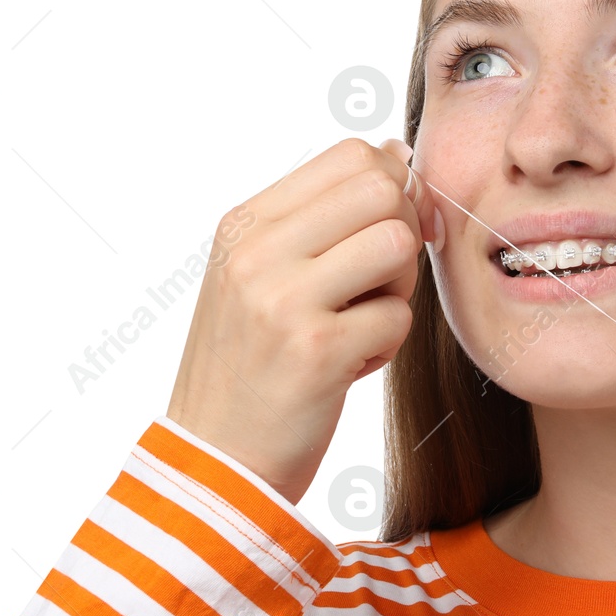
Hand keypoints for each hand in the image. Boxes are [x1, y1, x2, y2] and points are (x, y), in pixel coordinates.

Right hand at [166, 137, 438, 503]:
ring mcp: (283, 299)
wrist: (213, 463)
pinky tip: (348, 367)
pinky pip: (399, 317)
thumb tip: (394, 152)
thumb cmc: (251, 366)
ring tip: (361, 323)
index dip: (394, 187)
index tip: (390, 232)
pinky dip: (386, 347)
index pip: (351, 155)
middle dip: (402, 235)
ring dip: (398, 290)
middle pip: (383, 190)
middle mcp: (257, 251)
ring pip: (397, 245)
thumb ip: (319, 218)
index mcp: (244, 224)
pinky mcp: (316, 351)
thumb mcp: (259, 276)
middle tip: (378, 285)